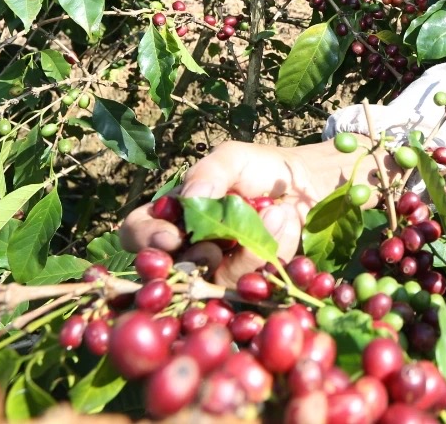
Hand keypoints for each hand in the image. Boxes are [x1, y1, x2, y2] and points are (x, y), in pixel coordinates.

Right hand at [120, 142, 350, 286]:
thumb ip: (208, 173)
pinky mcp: (252, 286)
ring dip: (249, 249)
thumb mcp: (232, 159)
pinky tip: (286, 223)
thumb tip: (188, 198)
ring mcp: (221, 272)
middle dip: (198, 258)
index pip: (137, 234)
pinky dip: (272, 252)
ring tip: (277, 212)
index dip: (146, 239)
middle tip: (219, 245)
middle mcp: (190, 249)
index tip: (173, 237)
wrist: (308, 184)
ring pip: (218, 282)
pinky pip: (254, 285)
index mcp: (173, 217)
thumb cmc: (261, 170)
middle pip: (172, 272)